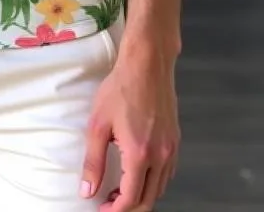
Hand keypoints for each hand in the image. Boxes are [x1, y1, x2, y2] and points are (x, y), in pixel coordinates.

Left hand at [81, 44, 179, 209]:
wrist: (146, 66)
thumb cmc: (119, 90)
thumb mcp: (98, 125)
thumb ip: (93, 161)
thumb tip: (87, 190)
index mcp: (140, 154)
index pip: (132, 198)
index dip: (115, 209)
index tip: (101, 209)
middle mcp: (161, 157)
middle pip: (149, 199)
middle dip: (129, 207)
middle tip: (108, 204)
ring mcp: (172, 150)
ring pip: (160, 188)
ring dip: (142, 196)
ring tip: (120, 191)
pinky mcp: (175, 142)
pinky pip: (167, 174)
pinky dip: (153, 182)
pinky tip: (138, 174)